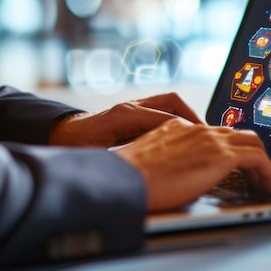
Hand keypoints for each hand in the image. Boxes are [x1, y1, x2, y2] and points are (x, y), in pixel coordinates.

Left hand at [49, 92, 202, 147]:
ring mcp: (134, 107)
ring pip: (170, 104)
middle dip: (194, 119)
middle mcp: (132, 106)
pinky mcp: (134, 112)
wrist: (60, 134)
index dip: (186, 130)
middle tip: (210, 137)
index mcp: (125, 114)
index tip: (204, 143)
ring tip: (203, 137)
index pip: (164, 118)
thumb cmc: (75, 148)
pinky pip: (162, 110)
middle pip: (172, 102)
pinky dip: (177, 121)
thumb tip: (139, 168)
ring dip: (188, 118)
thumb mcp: (96, 158)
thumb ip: (118, 161)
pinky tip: (184, 138)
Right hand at [115, 118, 270, 211]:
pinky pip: (258, 157)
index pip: (213, 132)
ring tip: (264, 181)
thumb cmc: (131, 177)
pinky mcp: (221, 156)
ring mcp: (210, 139)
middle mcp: (196, 128)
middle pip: (237, 132)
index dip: (228, 149)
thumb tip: (178, 177)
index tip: (234, 165)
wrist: (127, 179)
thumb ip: (169, 159)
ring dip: (262, 162)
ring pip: (252, 141)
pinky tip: (267, 185)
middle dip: (251, 152)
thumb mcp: (152, 160)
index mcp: (178, 126)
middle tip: (255, 173)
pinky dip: (268, 170)